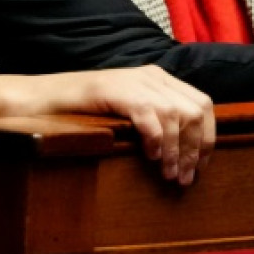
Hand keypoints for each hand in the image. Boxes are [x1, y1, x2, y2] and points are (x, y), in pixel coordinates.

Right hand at [0, 66, 214, 184]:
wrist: (45, 97)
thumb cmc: (84, 110)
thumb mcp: (127, 110)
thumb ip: (154, 119)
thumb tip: (185, 151)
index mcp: (158, 78)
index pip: (202, 103)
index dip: (207, 137)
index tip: (201, 166)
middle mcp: (152, 76)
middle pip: (196, 110)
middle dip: (196, 148)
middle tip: (185, 178)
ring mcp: (134, 81)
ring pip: (176, 116)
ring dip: (178, 151)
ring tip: (169, 175)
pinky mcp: (118, 90)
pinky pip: (151, 116)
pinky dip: (157, 140)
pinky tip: (151, 157)